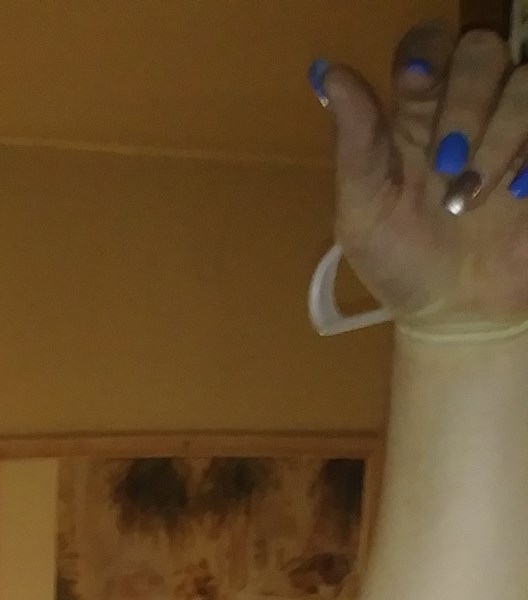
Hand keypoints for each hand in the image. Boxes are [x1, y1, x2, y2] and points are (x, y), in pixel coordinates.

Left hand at [319, 22, 527, 337]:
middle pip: (481, 52)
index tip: (413, 84)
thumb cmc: (402, 265)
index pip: (428, 46)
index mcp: (418, 113)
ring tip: (469, 200)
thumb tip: (327, 74)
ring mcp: (514, 128)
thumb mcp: (363, 215)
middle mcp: (470, 108)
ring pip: (524, 83)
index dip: (425, 52)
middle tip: (446, 166)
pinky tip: (518, 193)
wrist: (455, 316)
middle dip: (465, 102)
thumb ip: (353, 145)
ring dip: (498, 136)